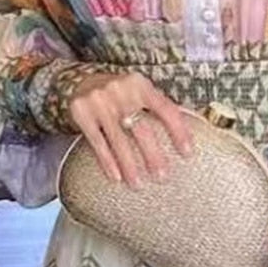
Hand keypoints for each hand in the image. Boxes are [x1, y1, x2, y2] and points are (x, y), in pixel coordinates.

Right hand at [69, 70, 193, 186]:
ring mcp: (99, 101)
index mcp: (141, 84)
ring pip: (118, 139)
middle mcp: (120, 90)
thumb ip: (157, 107)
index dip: (178, 131)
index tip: (187, 154)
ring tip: (138, 184)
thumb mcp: (138, 92)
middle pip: (141, 127)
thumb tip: (190, 132)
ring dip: (129, 165)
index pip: (165, 109)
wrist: (78, 81)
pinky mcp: (81, 113)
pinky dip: (107, 161)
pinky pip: (97, 142)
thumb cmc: (118, 94)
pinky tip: (116, 177)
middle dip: (152, 155)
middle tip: (162, 176)